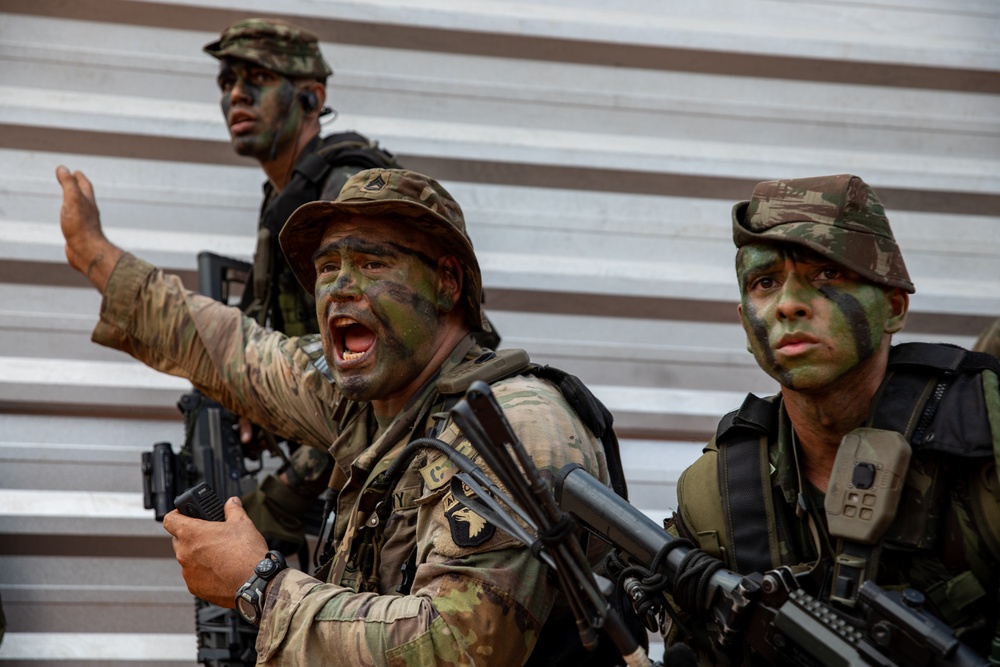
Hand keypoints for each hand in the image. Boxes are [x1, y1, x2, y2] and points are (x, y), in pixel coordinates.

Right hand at [55, 165, 122, 290]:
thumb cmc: (80, 225)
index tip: (76, 172)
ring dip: (75, 203)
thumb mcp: (73, 199)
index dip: (79, 178)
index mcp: (88, 202)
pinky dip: (71, 218)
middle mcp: (89, 212)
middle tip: (74, 182)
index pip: (85, 186)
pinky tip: (68, 222)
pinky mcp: (79, 235)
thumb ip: (68, 184)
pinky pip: (75, 223)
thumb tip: (63, 168)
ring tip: (70, 201)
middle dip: (80, 188)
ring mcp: (84, 224)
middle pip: (85, 197)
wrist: (86, 252)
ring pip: (80, 210)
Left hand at [162, 496, 269, 607]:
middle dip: (190, 536)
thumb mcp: (242, 523)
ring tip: (218, 554)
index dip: (177, 515)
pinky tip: (219, 569)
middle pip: (178, 540)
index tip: (185, 515)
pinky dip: (202, 571)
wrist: (253, 582)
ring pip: (186, 559)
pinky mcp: (194, 587)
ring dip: (197, 555)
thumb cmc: (246, 553)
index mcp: (191, 533)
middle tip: (208, 535)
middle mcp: (184, 553)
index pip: (169, 520)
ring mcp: (187, 572)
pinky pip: (193, 575)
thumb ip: (233, 509)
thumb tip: (232, 502)